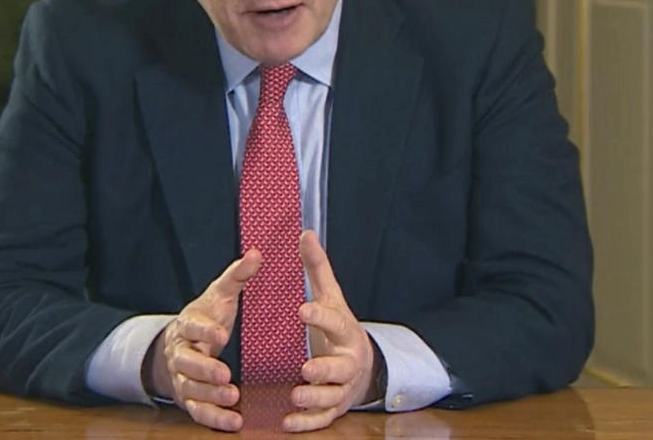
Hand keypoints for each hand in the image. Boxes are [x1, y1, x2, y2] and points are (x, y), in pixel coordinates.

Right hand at [144, 250, 260, 431]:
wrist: (180, 345)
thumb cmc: (207, 318)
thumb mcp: (220, 296)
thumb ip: (237, 277)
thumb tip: (256, 253)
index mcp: (187, 325)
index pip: (192, 327)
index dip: (204, 331)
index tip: (221, 334)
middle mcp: (181, 353)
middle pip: (187, 363)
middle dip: (204, 370)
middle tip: (225, 375)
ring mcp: (183, 378)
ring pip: (192, 390)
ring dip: (211, 396)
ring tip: (233, 398)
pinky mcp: (189, 399)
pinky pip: (198, 412)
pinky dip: (214, 419)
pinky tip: (234, 422)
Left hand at [285, 230, 379, 432]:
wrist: (363, 365)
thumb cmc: (339, 327)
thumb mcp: (331, 297)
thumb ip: (317, 268)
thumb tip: (306, 232)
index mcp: (345, 330)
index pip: (334, 322)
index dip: (320, 316)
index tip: (302, 310)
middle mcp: (347, 361)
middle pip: (340, 368)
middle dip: (324, 369)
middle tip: (306, 368)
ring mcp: (342, 388)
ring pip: (331, 396)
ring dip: (314, 398)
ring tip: (296, 396)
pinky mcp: (335, 408)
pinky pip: (323, 418)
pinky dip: (307, 422)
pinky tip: (288, 422)